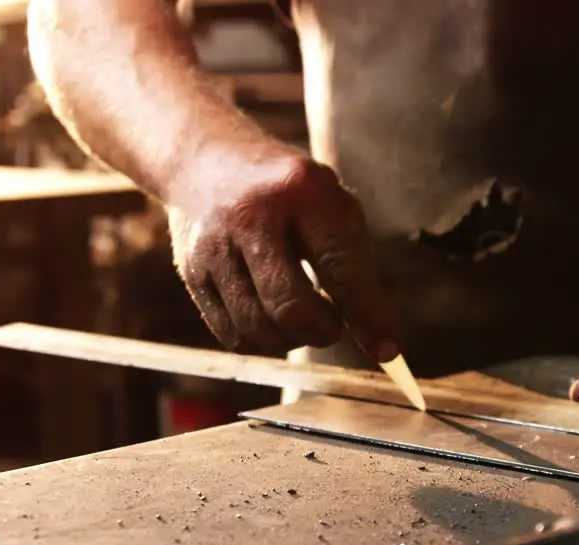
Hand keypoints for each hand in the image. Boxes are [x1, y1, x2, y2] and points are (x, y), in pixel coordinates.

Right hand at [165, 139, 397, 360]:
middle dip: (323, 332)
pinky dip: (263, 340)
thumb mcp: (330, 202)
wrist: (208, 160)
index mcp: (301, 190)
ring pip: (258, 330)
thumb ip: (354, 262)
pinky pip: (233, 336)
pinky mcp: (192, 274)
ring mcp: (214, 247)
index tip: (386, 350)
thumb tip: (379, 338)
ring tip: (303, 318)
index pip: (340, 267)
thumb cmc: (289, 193)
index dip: (367, 316)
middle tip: (334, 325)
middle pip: (289, 307)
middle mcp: (251, 216)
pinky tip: (273, 318)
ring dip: (292, 340)